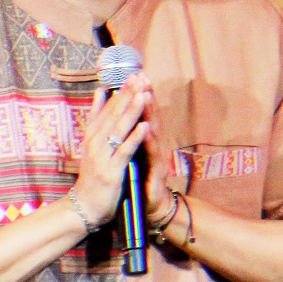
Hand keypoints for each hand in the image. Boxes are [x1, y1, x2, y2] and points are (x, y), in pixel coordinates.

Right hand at [72, 75, 151, 226]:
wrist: (84, 206)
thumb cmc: (92, 176)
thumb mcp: (91, 144)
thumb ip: (97, 118)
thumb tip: (100, 92)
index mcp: (92, 135)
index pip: (107, 108)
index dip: (120, 91)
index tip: (132, 74)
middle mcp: (94, 142)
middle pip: (113, 114)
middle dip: (127, 95)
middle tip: (139, 77)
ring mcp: (101, 156)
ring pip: (118, 129)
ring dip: (132, 111)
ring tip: (143, 94)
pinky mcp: (110, 171)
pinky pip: (123, 151)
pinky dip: (134, 138)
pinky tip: (144, 126)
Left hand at [140, 83, 178, 223]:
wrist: (151, 207)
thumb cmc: (141, 178)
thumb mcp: (133, 153)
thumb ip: (131, 134)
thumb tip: (124, 114)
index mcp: (146, 141)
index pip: (143, 114)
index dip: (139, 94)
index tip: (134, 73)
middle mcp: (155, 146)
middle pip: (151, 117)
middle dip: (146, 97)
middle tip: (142, 77)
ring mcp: (158, 159)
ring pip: (154, 132)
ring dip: (150, 113)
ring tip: (145, 96)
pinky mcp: (157, 174)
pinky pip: (152, 156)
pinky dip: (149, 141)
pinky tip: (146, 129)